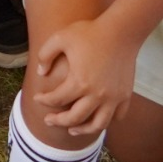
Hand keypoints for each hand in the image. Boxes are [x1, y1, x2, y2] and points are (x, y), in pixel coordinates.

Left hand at [32, 12, 140, 135]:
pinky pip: (117, 116)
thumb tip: (41, 73)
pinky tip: (98, 118)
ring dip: (83, 130)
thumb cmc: (90, 33)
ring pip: (98, 124)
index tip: (37, 98)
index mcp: (79, 82)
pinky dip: (107, 121)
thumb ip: (45, 55)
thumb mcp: (60, 38)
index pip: (56, 99)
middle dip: (58, 121)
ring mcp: (113, 98)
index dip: (44, 100)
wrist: (121, 31)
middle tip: (49, 121)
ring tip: (73, 130)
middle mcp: (97, 95)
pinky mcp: (125, 95)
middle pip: (75, 118)